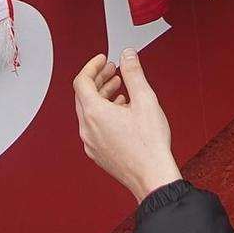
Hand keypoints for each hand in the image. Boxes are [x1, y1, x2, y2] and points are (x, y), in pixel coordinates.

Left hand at [73, 51, 181, 201]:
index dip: (92, 65)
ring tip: (119, 88)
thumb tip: (127, 56)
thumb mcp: (145, 99)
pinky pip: (94, 126)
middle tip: (112, 70)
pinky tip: (121, 111)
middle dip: (98, 79)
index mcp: (94, 113)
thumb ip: (134, 73)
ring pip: (89, 112)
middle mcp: (88, 129)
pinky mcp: (98, 153)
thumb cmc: (149, 145)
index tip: (102, 59)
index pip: (81, 81)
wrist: (152, 176)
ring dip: (102, 95)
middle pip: (84, 96)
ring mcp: (91, 143)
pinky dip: (104, 113)